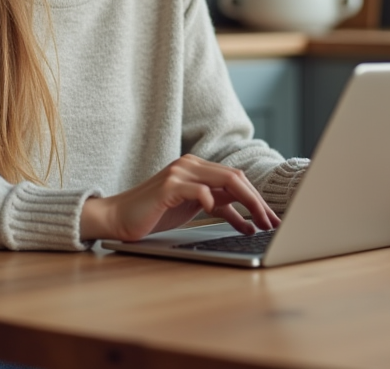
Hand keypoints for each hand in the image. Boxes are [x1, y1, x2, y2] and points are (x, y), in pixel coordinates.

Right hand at [81, 154, 280, 241]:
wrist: (117, 218)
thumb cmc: (154, 214)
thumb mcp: (191, 208)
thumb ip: (216, 204)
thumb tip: (248, 214)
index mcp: (196, 168)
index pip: (236, 178)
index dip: (257, 198)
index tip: (271, 218)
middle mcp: (189, 165)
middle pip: (236, 178)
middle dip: (258, 202)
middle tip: (271, 223)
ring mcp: (178, 173)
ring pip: (225, 181)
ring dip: (247, 204)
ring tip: (258, 224)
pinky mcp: (167, 187)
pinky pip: (199, 190)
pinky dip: (212, 201)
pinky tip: (216, 213)